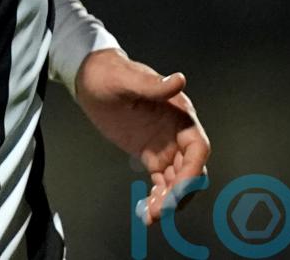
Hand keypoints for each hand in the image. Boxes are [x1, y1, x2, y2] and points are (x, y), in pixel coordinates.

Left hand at [73, 49, 210, 225]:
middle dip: (180, 193)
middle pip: (191, 170)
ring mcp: (164, 144)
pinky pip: (161, 181)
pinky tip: (147, 212)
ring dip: (169, 200)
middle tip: (160, 210)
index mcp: (179, 113)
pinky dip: (158, 197)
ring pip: (177, 180)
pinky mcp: (150, 153)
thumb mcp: (127, 78)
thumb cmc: (109, 72)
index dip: (194, 171)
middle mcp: (177, 131)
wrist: (91, 78)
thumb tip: (179, 80)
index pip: (198, 147)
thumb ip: (153, 85)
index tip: (179, 189)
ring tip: (151, 216)